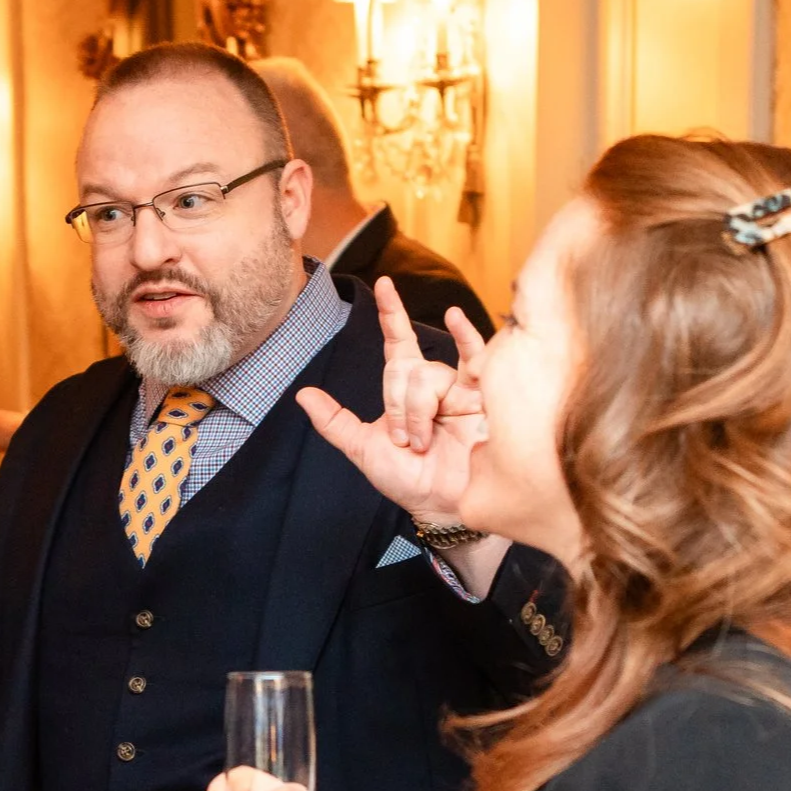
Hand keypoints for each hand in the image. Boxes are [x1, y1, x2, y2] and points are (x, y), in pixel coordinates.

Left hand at [294, 279, 487, 524]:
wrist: (443, 505)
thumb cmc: (410, 480)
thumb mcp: (363, 449)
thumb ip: (335, 422)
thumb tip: (302, 394)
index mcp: (406, 393)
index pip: (398, 344)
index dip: (391, 315)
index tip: (384, 284)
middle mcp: (434, 385)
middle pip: (409, 369)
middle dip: (400, 408)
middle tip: (408, 442)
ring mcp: (461, 389)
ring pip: (431, 376)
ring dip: (421, 412)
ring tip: (426, 443)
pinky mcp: (487, 398)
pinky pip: (475, 360)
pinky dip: (466, 336)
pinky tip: (456, 317)